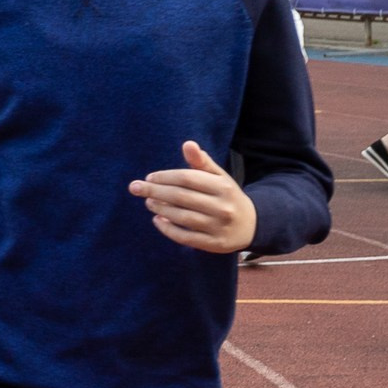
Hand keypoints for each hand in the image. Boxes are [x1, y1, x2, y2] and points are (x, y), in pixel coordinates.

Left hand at [129, 140, 257, 253]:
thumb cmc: (227, 196)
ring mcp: (218, 226)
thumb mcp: (219, 177)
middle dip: (155, 191)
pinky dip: (168, 229)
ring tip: (148, 202)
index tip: (149, 177)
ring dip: (160, 209)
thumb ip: (202, 162)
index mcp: (223, 187)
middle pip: (181, 197)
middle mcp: (222, 207)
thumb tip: (187, 144)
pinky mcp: (214, 244)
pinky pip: (186, 237)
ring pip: (183, 217)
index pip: (187, 178)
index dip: (165, 177)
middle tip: (136, 188)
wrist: (251, 225)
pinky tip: (157, 220)